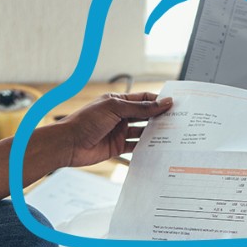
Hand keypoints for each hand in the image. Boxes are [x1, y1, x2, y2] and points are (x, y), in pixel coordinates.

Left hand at [48, 92, 172, 168]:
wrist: (68, 144)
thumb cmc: (86, 122)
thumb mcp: (115, 109)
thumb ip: (141, 108)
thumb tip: (163, 102)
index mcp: (118, 102)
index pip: (144, 99)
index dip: (159, 101)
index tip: (175, 105)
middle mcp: (119, 116)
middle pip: (145, 115)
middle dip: (160, 117)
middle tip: (178, 121)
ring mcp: (119, 132)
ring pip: (142, 131)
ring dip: (154, 133)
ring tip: (171, 135)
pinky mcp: (117, 147)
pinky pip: (135, 146)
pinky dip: (145, 147)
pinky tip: (157, 147)